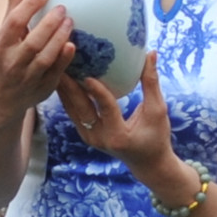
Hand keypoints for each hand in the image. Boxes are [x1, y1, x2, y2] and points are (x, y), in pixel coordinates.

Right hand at [0, 0, 79, 124]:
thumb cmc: (1, 58)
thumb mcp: (2, 31)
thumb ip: (13, 2)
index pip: (14, 22)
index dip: (30, 4)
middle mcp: (11, 62)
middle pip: (32, 42)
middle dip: (49, 24)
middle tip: (63, 8)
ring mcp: (27, 78)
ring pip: (45, 58)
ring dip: (59, 39)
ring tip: (70, 22)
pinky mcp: (42, 89)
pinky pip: (55, 74)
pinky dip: (64, 60)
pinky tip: (72, 45)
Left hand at [54, 56, 183, 186]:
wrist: (146, 163)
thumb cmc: (156, 137)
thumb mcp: (157, 111)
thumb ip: (151, 83)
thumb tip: (150, 53)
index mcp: (119, 136)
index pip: (107, 110)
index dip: (98, 92)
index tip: (88, 74)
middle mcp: (99, 138)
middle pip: (81, 109)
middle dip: (71, 86)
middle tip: (64, 63)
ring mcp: (89, 137)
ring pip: (72, 110)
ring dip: (65, 88)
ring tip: (58, 64)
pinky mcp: (85, 133)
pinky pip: (73, 112)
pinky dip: (68, 94)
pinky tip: (64, 76)